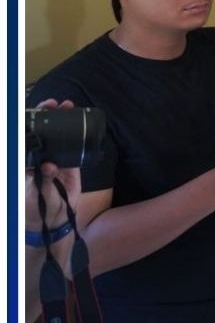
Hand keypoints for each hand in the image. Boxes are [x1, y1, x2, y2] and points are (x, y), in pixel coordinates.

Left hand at [26, 99, 81, 230]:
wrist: (53, 218)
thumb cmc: (34, 205)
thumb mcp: (34, 192)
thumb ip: (42, 180)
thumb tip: (49, 166)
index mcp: (25, 159)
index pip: (25, 136)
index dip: (29, 122)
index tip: (35, 112)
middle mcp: (39, 155)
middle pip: (41, 130)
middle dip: (46, 115)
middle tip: (52, 104)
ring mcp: (55, 157)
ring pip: (58, 134)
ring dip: (62, 119)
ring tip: (68, 106)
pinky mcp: (70, 163)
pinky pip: (73, 145)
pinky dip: (77, 134)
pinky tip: (80, 122)